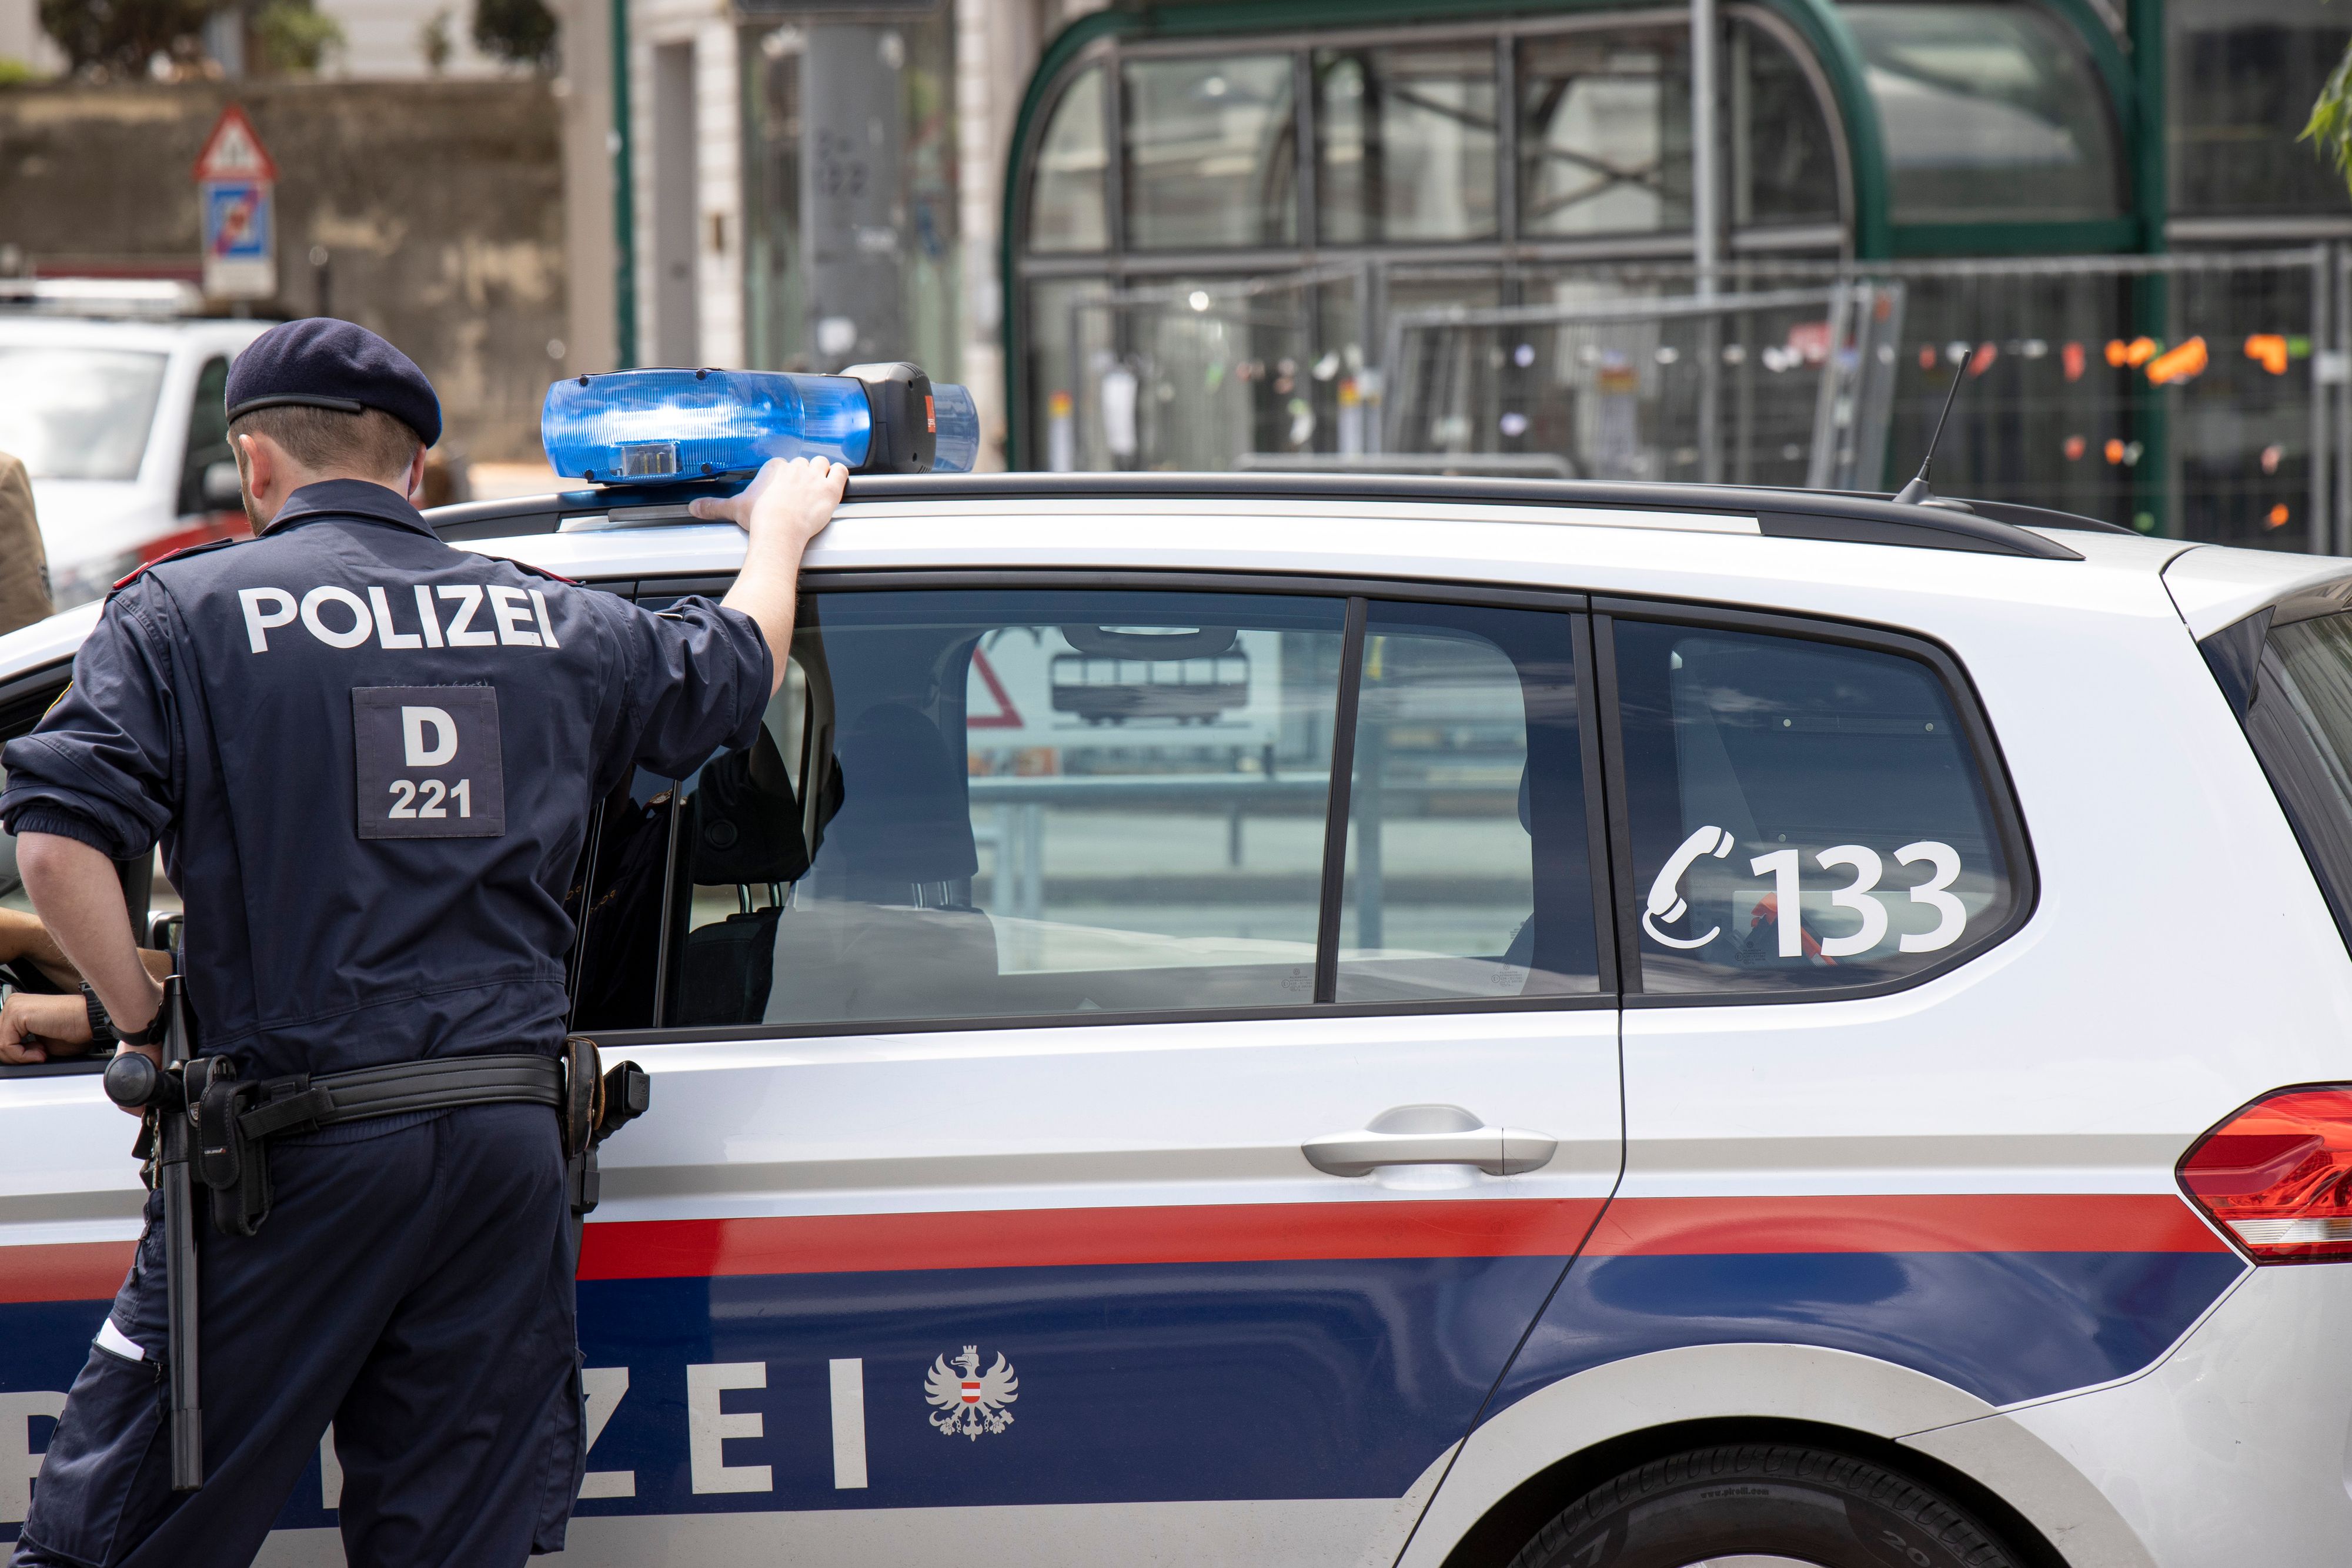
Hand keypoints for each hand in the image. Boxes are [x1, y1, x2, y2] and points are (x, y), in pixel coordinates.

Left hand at [0, 990, 93, 1064]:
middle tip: (40, 1055)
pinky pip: (7, 1045)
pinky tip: (41, 1052)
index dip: (17, 1053)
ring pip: (0, 1044)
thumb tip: (11, 1056)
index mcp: (18, 1008)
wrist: (90, 1021)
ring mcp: (14, 1007)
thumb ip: (22, 1046)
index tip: (37, 1054)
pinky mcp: (17, 1013)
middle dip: (17, 1055)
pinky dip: (22, 1055)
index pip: (2, 1037)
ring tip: (42, 1053)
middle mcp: (13, 1004)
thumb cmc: (74, 1029)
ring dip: (21, 1057)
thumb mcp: (40, 1042)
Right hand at [687, 456, 847, 553]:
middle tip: (800, 492)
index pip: (781, 464)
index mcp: (774, 468)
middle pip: (802, 463)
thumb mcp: (734, 508)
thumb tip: (692, 507)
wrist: (779, 530)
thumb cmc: (759, 519)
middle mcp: (795, 467)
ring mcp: (815, 476)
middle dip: (803, 475)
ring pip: (822, 464)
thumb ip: (714, 506)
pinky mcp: (831, 488)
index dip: (784, 476)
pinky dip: (840, 475)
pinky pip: (841, 471)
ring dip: (822, 472)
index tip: (782, 488)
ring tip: (819, 485)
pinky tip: (837, 480)